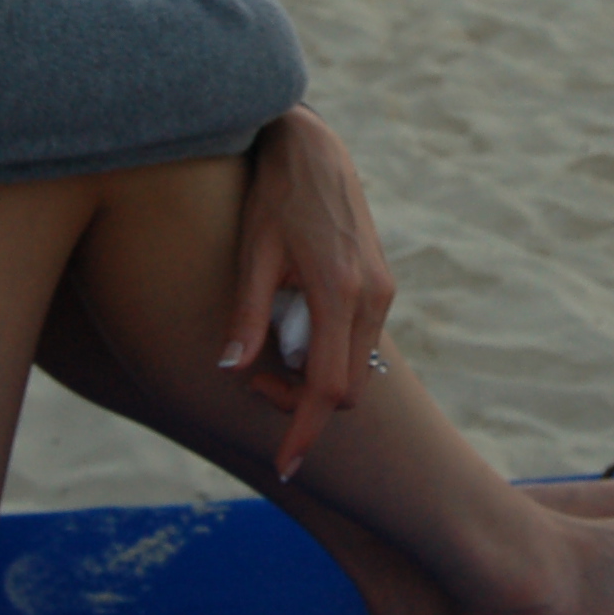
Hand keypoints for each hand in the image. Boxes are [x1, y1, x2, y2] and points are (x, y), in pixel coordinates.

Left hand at [216, 106, 396, 479]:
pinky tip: (292, 326)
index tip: (285, 464)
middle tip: (255, 378)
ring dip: (313, 377)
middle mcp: (372, 297)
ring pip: (355, 368)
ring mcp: (382, 291)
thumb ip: (246, 315)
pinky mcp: (380, 285)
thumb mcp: (251, 253)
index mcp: (340, 292)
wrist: (314, 150)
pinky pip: (358, 341)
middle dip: (302, 402)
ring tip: (268, 349)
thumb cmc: (275, 196)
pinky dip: (326, 352)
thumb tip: (230, 370)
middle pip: (346, 388)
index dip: (304, 430)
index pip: (327, 386)